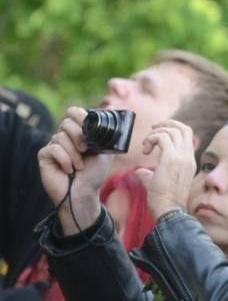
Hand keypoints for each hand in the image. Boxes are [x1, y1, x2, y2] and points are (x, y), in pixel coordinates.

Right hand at [37, 107, 109, 230]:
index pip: (73, 112)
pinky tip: (69, 170)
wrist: (85, 193)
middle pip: (66, 122)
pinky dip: (65, 160)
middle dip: (78, 135)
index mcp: (78, 133)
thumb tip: (110, 107)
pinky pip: (53, 149)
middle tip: (85, 149)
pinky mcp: (44, 155)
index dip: (80, 115)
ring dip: (74, 154)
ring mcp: (53, 145)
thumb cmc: (94, 174)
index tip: (88, 123)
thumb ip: (107, 132)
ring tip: (79, 166)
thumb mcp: (105, 150)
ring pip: (60, 137)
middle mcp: (64, 136)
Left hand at [134, 121, 196, 217]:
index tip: (158, 135)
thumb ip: (150, 174)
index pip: (187, 136)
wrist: (169, 210)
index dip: (173, 130)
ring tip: (146, 146)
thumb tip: (139, 172)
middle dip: (166, 124)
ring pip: (172, 130)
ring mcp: (182, 157)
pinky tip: (145, 151)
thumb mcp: (159, 183)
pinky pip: (161, 137)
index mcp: (189, 162)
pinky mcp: (171, 158)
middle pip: (183, 128)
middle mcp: (188, 157)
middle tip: (153, 130)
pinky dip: (151, 139)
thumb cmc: (164, 201)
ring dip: (156, 133)